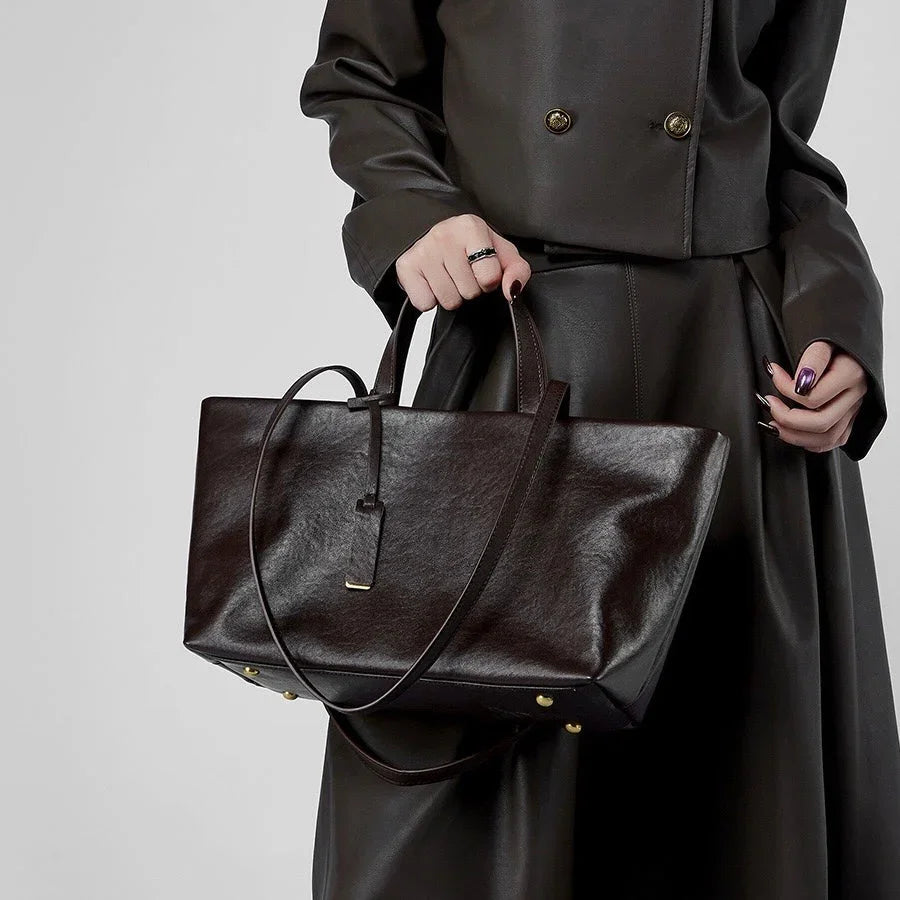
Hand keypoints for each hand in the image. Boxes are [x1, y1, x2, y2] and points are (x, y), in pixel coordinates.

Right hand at [394, 214, 531, 311]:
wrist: (434, 236)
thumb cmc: (471, 247)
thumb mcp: (501, 254)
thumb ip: (517, 271)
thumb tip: (512, 290)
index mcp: (471, 227)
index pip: (489, 278)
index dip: (489, 280)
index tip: (482, 269)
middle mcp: (444, 235)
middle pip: (468, 292)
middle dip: (469, 288)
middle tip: (463, 273)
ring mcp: (422, 251)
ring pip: (448, 301)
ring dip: (451, 295)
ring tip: (448, 277)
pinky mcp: (405, 266)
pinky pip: (425, 304)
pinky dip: (430, 299)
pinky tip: (432, 281)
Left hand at [759, 340, 866, 452]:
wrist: (851, 342)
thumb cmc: (835, 341)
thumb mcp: (823, 339)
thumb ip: (813, 358)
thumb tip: (801, 380)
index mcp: (852, 374)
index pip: (814, 397)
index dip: (785, 389)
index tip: (773, 373)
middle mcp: (855, 395)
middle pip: (821, 422)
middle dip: (787, 418)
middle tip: (768, 404)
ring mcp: (854, 410)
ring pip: (826, 438)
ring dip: (794, 436)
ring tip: (773, 424)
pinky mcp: (850, 418)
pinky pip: (832, 441)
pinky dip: (809, 442)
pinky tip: (792, 433)